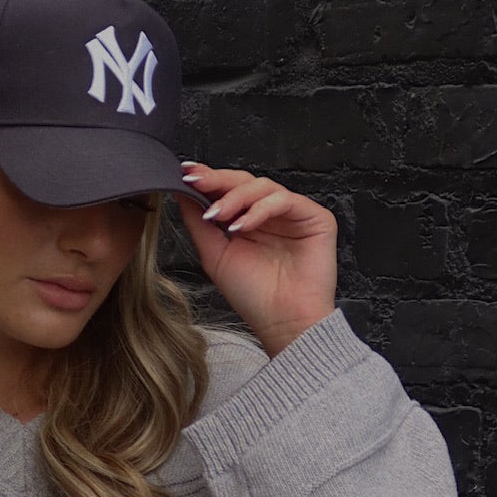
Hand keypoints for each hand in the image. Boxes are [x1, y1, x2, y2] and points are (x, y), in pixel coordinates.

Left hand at [174, 163, 337, 357]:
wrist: (282, 323)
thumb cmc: (254, 297)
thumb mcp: (214, 255)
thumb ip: (198, 222)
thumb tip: (181, 192)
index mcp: (249, 221)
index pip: (228, 190)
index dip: (208, 179)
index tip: (184, 174)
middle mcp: (271, 215)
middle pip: (244, 181)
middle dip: (217, 180)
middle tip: (195, 181)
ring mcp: (293, 215)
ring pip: (263, 185)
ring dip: (235, 197)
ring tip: (218, 216)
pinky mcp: (315, 218)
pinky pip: (285, 200)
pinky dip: (260, 209)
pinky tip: (243, 226)